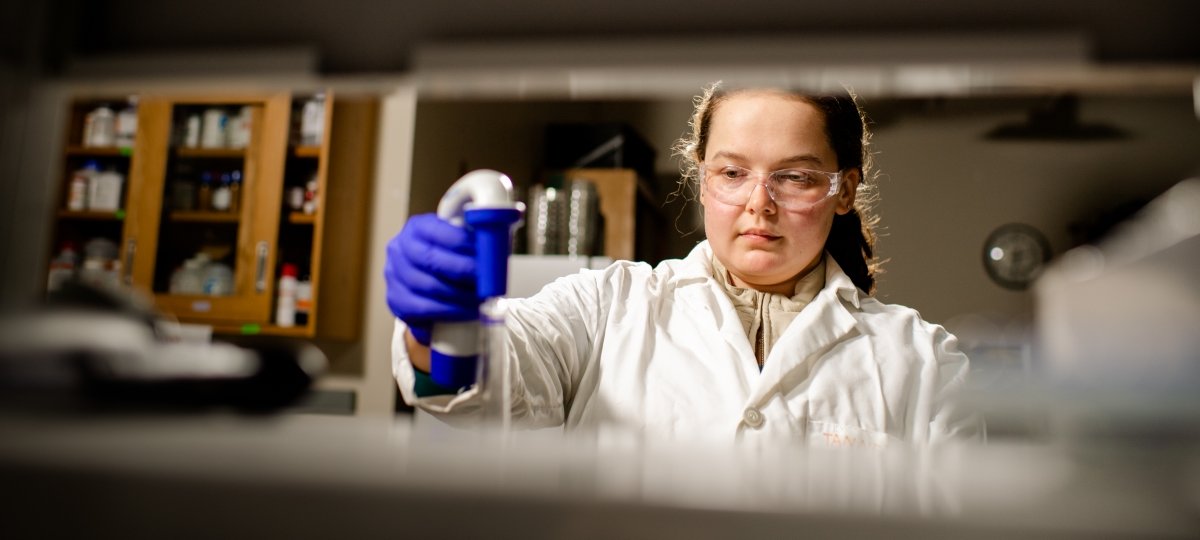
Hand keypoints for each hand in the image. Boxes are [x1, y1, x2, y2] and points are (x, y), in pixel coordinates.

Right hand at [385, 214, 478, 344]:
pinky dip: (450, 312)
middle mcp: (399, 248)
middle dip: (463, 271)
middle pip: (431, 260)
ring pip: (428, 286)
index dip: (463, 243)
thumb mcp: (461, 239)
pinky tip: (468, 311)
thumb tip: (505, 230)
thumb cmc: (451, 256)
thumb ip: (478, 235)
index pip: (439, 232)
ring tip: (482, 299)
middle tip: (487, 280)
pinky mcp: (395, 299)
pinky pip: (423, 309)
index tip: (485, 254)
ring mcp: (393, 274)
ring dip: (460, 295)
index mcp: (417, 227)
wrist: (430, 281)